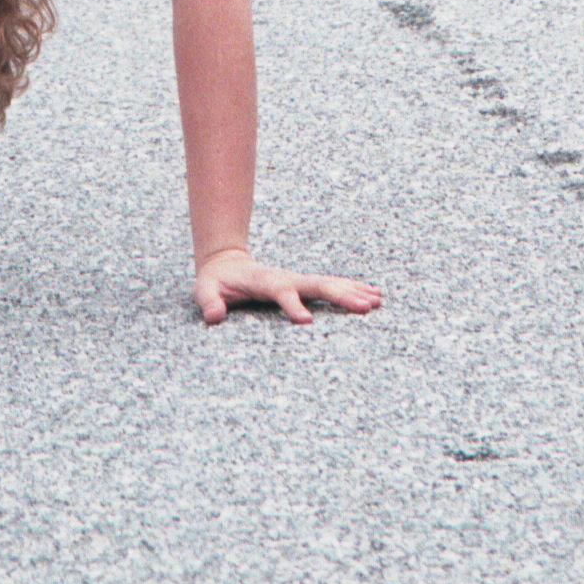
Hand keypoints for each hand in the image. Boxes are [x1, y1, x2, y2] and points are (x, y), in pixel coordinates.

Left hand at [192, 246, 382, 326]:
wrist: (226, 262)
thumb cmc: (216, 281)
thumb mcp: (205, 291)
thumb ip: (209, 302)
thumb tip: (214, 317)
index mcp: (265, 281)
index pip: (282, 292)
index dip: (293, 305)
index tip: (307, 321)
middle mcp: (286, 278)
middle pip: (317, 285)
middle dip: (341, 295)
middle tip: (365, 307)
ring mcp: (297, 280)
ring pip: (329, 284)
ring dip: (353, 291)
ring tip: (378, 301)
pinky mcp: (304, 285)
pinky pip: (331, 286)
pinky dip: (352, 289)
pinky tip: (373, 295)